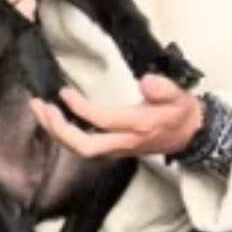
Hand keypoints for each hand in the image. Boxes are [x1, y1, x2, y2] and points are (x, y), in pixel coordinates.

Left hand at [31, 75, 204, 158]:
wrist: (191, 136)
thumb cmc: (181, 113)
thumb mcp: (180, 96)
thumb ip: (164, 88)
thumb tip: (146, 81)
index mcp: (140, 126)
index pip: (103, 121)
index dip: (80, 109)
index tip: (64, 93)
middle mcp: (125, 142)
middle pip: (85, 147)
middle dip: (59, 129)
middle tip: (41, 106)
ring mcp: (118, 149)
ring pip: (81, 150)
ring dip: (56, 132)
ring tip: (40, 110)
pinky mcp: (113, 149)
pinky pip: (84, 147)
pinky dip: (64, 135)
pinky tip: (54, 119)